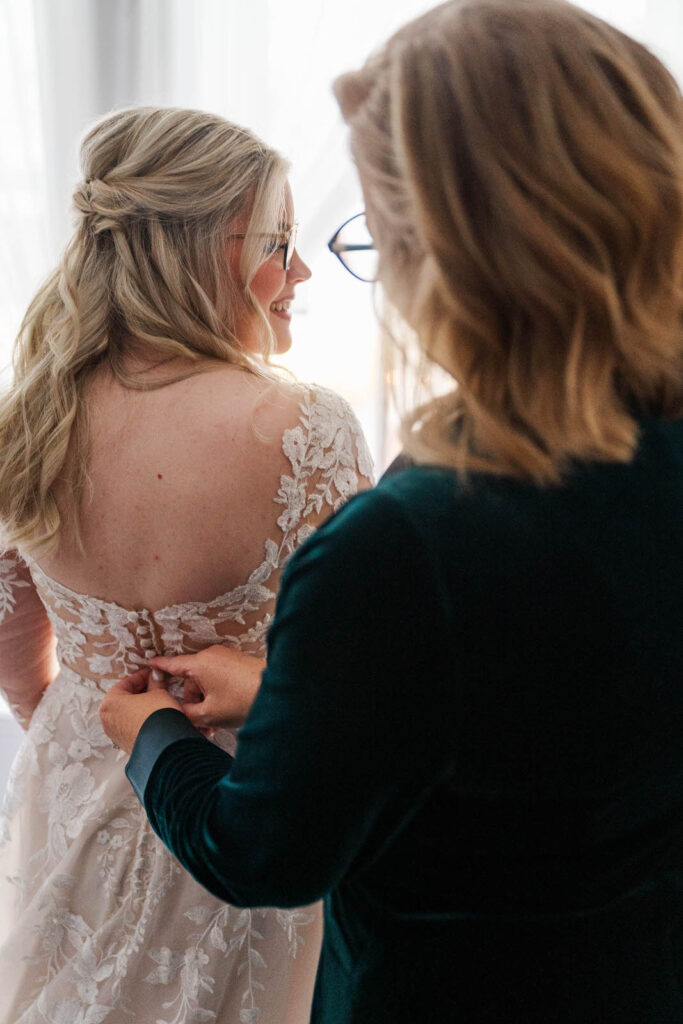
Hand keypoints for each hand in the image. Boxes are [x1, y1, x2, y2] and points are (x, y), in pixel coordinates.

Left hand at [99, 667, 181, 754]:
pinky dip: (140, 719)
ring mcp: (114, 734)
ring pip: (127, 713)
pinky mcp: (124, 744)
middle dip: (141, 691)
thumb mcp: (159, 693)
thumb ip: (156, 682)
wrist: (164, 747)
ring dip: (140, 706)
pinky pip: (131, 725)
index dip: (142, 676)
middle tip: (156, 686)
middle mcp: (107, 719)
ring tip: (157, 701)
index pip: (126, 682)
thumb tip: (156, 675)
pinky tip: (154, 716)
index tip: (153, 674)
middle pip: (124, 698)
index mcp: (110, 702)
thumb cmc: (157, 717)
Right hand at [148, 645, 264, 729]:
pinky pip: (219, 678)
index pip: (172, 664)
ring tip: (214, 725)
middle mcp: (212, 656)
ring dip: (206, 702)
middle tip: (199, 725)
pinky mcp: (237, 663)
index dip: (159, 666)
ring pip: (206, 682)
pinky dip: (217, 695)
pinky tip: (224, 714)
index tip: (149, 663)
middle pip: (192, 681)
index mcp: (200, 663)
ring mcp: (226, 658)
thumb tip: (178, 713)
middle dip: (193, 704)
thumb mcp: (208, 714)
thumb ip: (186, 713)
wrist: (276, 693)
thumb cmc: (244, 700)